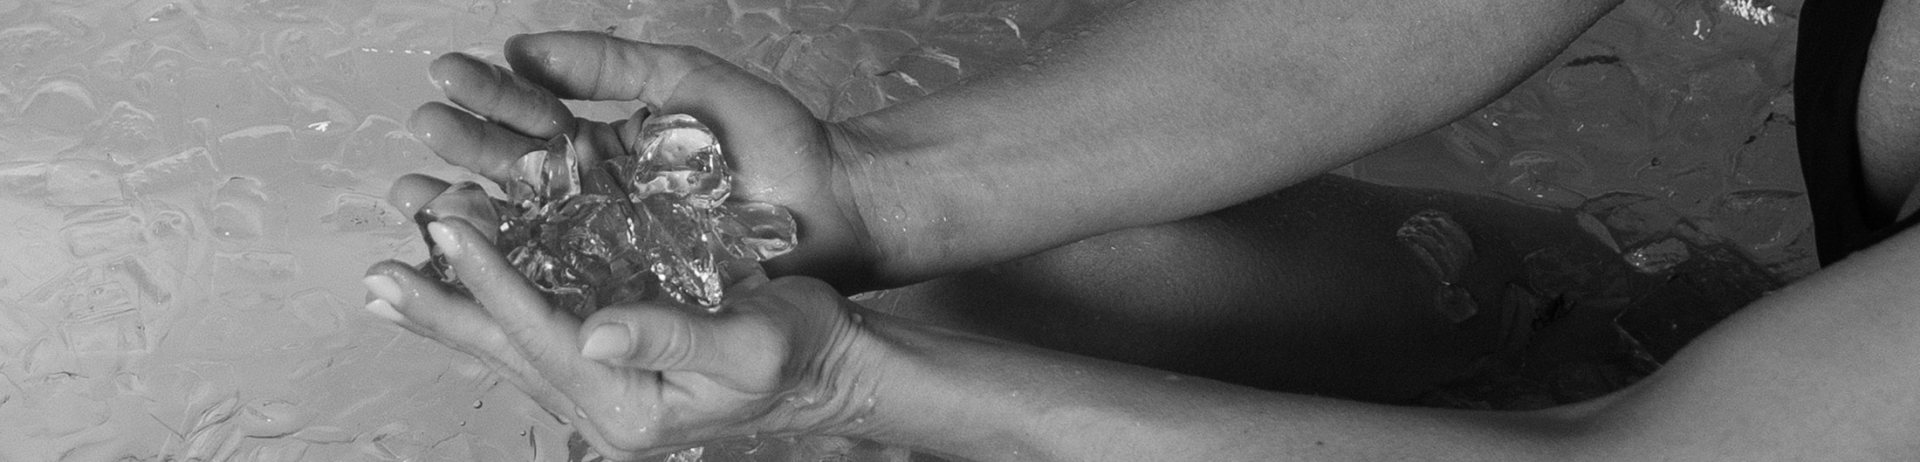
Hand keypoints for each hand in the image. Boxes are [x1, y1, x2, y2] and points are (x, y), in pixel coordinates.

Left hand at [360, 218, 883, 458]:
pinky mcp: (613, 364)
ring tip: (392, 278)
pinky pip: (538, 335)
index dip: (493, 280)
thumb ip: (672, 336)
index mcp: (634, 407)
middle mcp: (607, 406)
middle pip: (507, 351)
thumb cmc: (805, 350)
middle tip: (375, 275)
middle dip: (440, 309)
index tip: (447, 232)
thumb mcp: (751, 343)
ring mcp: (606, 388)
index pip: (545, 336)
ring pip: (512, 344)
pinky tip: (462, 280)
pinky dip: (495, 303)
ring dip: (453, 308)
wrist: (836, 367)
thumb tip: (596, 330)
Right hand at [399, 31, 883, 290]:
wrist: (841, 205)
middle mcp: (600, 193)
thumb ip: (613, 67)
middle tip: (421, 132)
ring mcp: (612, 242)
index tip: (445, 75)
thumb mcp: (691, 83)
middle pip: (519, 171)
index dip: (491, 95)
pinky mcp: (633, 288)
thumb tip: (524, 49)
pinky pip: (569, 281)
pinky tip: (471, 259)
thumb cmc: (777, 140)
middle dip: (466, 150)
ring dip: (469, 212)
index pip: (535, 113)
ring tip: (418, 196)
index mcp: (609, 140)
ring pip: (528, 227)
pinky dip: (517, 272)